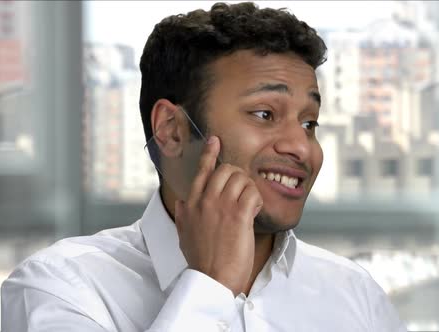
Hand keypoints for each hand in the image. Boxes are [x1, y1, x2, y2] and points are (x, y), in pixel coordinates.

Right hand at [174, 136, 262, 296]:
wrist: (211, 279)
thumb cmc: (201, 261)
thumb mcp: (184, 234)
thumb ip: (184, 214)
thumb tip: (181, 201)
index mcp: (191, 204)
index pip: (201, 171)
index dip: (209, 153)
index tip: (215, 140)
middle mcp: (204, 201)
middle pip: (226, 170)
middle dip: (238, 178)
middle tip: (243, 193)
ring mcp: (221, 207)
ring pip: (242, 179)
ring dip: (249, 190)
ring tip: (248, 207)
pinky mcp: (238, 216)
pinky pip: (252, 193)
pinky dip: (257, 201)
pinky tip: (253, 214)